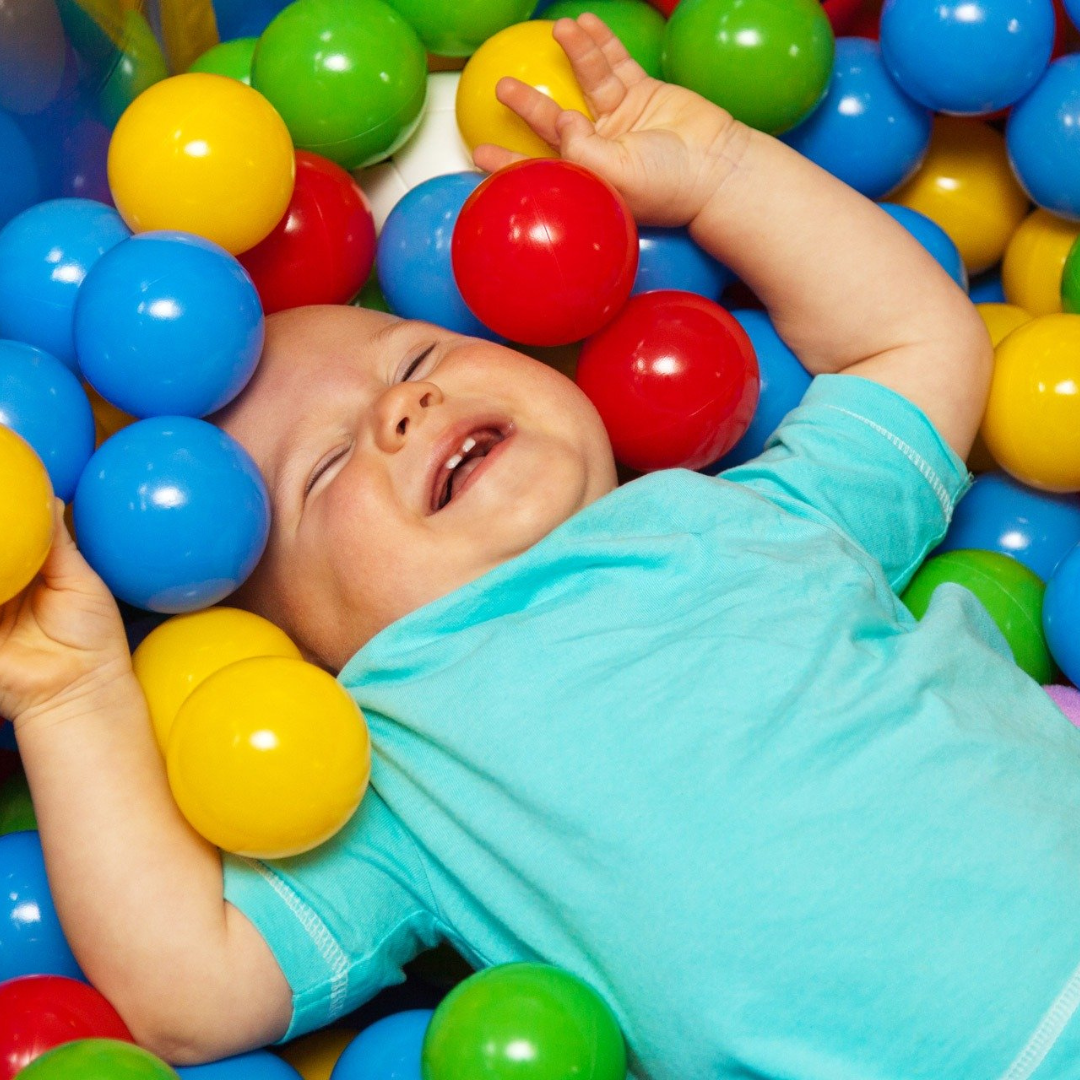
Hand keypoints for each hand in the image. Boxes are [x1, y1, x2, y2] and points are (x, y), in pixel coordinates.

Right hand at [0, 500, 132, 729]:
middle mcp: (3, 586)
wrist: (81, 689)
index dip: (8, 513)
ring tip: (1, 551)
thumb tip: (51, 500)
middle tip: (1, 504)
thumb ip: (58, 543)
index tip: (6, 487)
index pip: (10, 535)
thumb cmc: (92, 638)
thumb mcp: (79, 580)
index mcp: (28, 571)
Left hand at [473, 14, 747, 227]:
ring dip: (572, 54)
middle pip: (554, 122)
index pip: (539, 167)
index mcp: (588, 177)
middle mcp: (600, 148)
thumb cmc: (668, 185)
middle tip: (502, 86)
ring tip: (558, 30)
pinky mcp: (644, 94)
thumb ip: (579, 149)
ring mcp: (621, 119)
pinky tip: (582, 25)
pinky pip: (616, 63)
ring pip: (587, 81)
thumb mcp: (615, 174)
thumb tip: (559, 121)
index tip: (478, 151)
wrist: (719, 168)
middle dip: (527, 103)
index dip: (508, 160)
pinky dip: (600, 43)